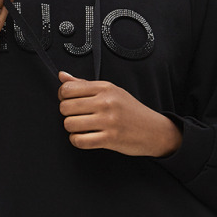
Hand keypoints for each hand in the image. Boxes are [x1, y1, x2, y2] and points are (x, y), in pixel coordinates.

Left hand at [57, 71, 182, 157]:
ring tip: (82, 127)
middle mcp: (106, 102)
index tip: (70, 101)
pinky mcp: (110, 138)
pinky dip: (77, 140)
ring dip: (72, 128)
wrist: (154, 130)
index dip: (63, 97)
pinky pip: (79, 140)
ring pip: (69, 124)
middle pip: (65, 107)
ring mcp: (108, 121)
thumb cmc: (131, 110)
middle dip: (67, 114)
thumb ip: (85, 84)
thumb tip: (62, 76)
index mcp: (105, 88)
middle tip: (77, 116)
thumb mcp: (111, 91)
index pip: (68, 89)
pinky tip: (85, 137)